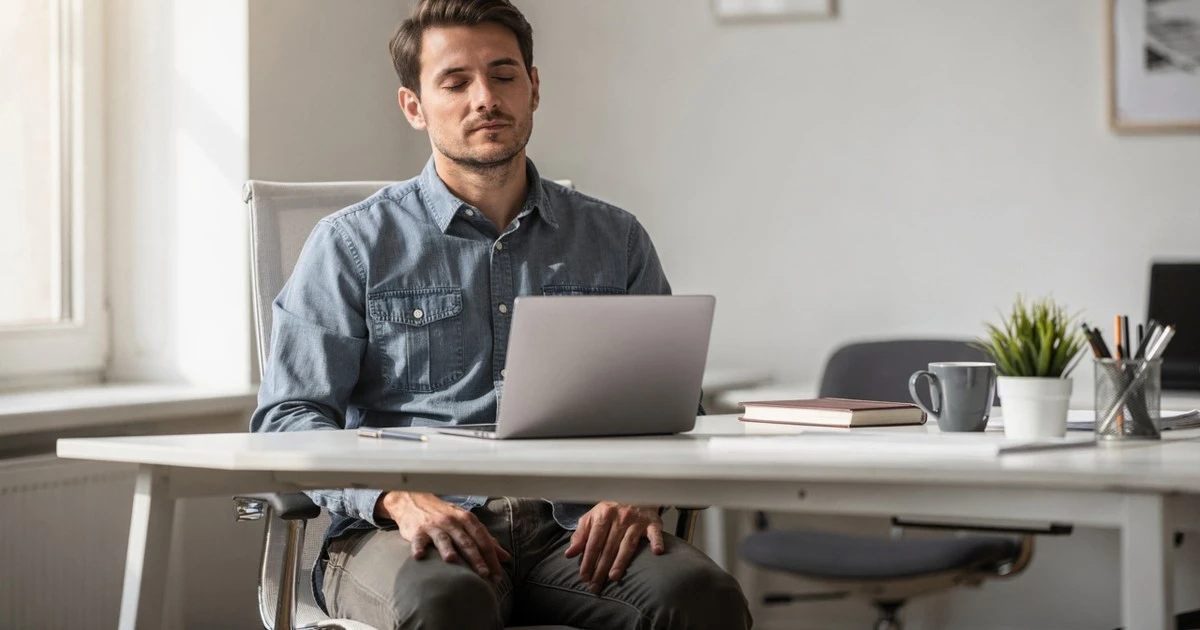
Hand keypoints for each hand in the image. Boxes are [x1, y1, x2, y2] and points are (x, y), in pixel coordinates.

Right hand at [376, 491, 510, 581]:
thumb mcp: (467, 523)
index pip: (483, 540)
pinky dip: (418, 547)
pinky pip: (418, 539)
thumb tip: (505, 557)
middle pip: (466, 541)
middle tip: (483, 574)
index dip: (491, 558)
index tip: (497, 575)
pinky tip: (419, 556)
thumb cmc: (445, 515)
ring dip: (447, 549)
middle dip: (476, 558)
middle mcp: (453, 522)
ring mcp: (434, 526)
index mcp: (468, 520)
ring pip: (443, 538)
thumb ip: (485, 539)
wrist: (415, 502)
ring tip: (452, 560)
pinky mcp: (417, 530)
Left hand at [564, 501, 664, 592]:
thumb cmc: (612, 509)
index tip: (583, 576)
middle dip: (600, 568)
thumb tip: (569, 554)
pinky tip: (656, 552)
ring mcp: (637, 519)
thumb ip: (581, 535)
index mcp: (603, 514)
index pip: (594, 541)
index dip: (588, 559)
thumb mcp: (593, 517)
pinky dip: (656, 541)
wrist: (636, 493)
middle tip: (595, 585)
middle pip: (609, 546)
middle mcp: (620, 516)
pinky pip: (655, 533)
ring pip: (628, 544)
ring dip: (621, 561)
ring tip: (613, 577)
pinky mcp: (652, 522)